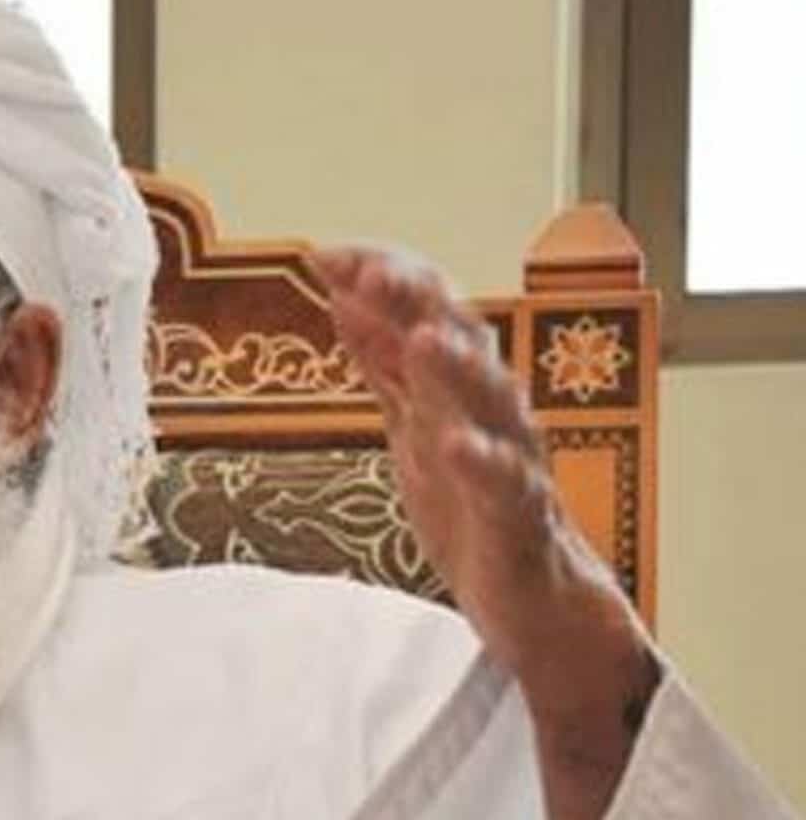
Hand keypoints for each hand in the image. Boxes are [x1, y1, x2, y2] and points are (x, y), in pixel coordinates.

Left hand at [311, 245, 659, 818]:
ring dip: (459, 368)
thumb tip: (344, 295)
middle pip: (461, 338)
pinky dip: (485, 464)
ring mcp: (511, 462)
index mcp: (455, 385)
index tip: (323, 255)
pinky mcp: (520, 523)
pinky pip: (508, 488)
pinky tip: (458, 446)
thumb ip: (383, 361)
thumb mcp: (413, 423)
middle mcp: (489, 411)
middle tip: (374, 274)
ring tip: (423, 340)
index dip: (379, 278)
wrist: (535, 602)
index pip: (422, 309)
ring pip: (493, 404)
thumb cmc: (473, 505)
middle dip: (419, 301)